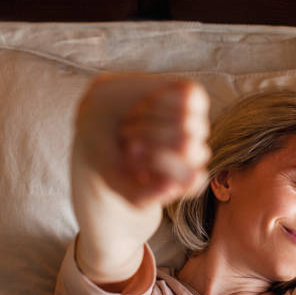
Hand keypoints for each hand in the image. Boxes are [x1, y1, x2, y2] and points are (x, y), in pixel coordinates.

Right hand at [74, 73, 210, 207]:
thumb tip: (170, 188)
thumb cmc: (111, 154)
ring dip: (150, 120)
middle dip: (149, 139)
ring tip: (130, 122)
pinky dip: (160, 100)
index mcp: (185, 180)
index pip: (191, 178)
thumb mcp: (115, 181)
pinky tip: (145, 104)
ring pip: (187, 123)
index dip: (158, 164)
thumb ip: (139, 196)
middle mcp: (196, 154)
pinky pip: (188, 99)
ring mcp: (198, 126)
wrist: (98, 117)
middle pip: (187, 146)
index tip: (130, 157)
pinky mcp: (194, 98)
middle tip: (127, 139)